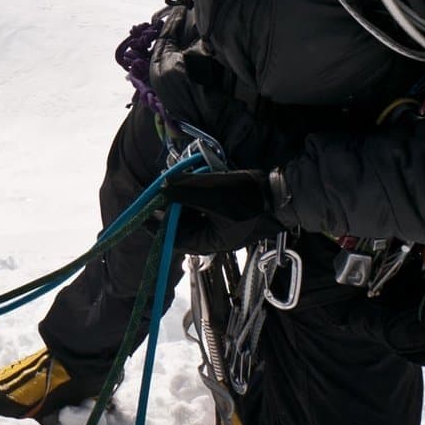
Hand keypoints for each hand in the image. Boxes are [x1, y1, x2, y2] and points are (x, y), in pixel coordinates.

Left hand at [161, 168, 282, 253]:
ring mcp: (222, 225)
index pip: (174, 238)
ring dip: (184, 199)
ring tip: (176, 182)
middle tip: (160, 190)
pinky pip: (206, 207)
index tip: (144, 211)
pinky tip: (194, 181)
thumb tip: (162, 188)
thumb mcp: (210, 193)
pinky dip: (198, 196)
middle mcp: (214, 237)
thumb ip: (183, 191)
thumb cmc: (245, 199)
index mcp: (208, 242)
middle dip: (170, 208)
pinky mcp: (229, 212)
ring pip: (194, 214)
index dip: (157, 225)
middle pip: (182, 226)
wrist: (280, 194)